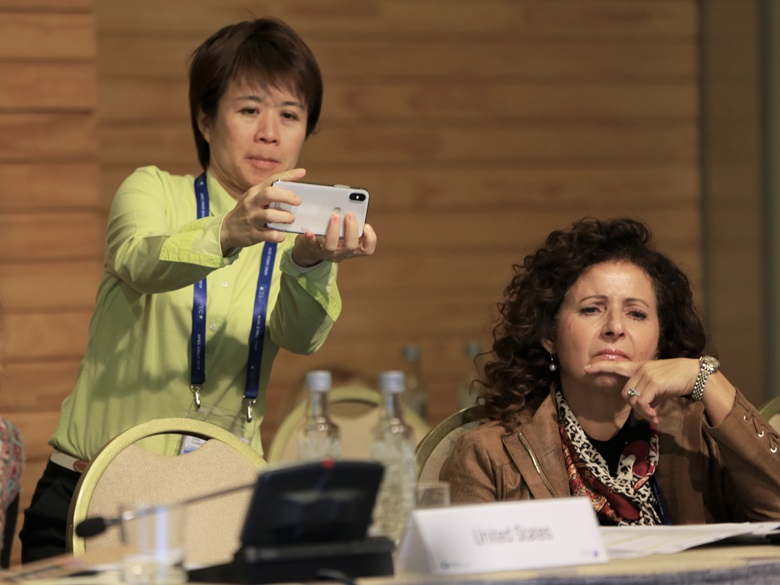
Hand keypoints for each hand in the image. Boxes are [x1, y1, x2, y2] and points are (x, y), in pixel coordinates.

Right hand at [219, 168, 305, 251]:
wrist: (228, 229)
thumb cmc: (248, 210)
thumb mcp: (255, 197)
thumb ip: (273, 189)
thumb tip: (297, 177)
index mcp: (254, 192)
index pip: (272, 179)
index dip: (288, 175)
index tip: (302, 173)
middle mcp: (251, 203)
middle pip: (269, 194)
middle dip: (286, 196)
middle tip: (298, 202)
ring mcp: (251, 218)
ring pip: (269, 215)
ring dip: (284, 217)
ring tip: (291, 219)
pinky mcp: (253, 234)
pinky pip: (270, 235)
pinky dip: (279, 235)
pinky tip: (282, 234)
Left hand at [291, 213, 377, 266]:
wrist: (309, 249)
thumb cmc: (330, 235)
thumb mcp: (342, 230)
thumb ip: (347, 220)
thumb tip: (345, 205)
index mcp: (351, 248)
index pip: (367, 249)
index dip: (370, 239)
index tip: (366, 225)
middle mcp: (341, 252)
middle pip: (351, 246)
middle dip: (351, 229)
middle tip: (349, 214)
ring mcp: (326, 253)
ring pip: (331, 246)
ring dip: (333, 231)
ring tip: (334, 216)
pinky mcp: (311, 249)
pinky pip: (311, 245)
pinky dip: (311, 238)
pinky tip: (310, 230)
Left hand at [584, 358, 699, 424]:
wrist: (694, 374)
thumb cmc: (675, 381)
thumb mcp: (658, 391)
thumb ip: (646, 400)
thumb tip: (637, 416)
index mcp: (638, 367)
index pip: (615, 365)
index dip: (600, 367)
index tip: (586, 368)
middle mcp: (639, 369)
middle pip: (625, 393)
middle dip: (635, 408)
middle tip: (648, 416)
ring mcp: (645, 374)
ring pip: (632, 399)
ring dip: (642, 412)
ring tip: (653, 417)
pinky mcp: (653, 382)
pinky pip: (641, 402)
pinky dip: (646, 412)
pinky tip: (655, 416)